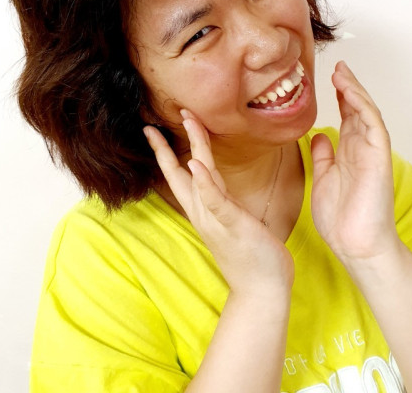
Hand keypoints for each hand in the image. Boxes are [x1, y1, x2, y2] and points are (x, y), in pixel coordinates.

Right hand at [144, 110, 293, 297]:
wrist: (261, 289)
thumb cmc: (250, 255)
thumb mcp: (230, 221)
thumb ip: (219, 201)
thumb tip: (214, 186)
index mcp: (202, 209)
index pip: (178, 175)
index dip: (164, 152)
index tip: (152, 130)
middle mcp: (202, 212)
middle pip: (178, 173)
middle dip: (164, 147)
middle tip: (150, 123)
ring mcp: (215, 218)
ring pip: (199, 177)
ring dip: (193, 148)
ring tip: (187, 122)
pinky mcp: (233, 224)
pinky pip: (216, 201)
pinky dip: (204, 183)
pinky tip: (196, 165)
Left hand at [311, 61, 398, 262]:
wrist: (355, 244)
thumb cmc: (340, 218)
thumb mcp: (324, 178)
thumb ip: (323, 156)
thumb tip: (319, 137)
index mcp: (349, 153)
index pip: (346, 118)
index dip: (340, 97)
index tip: (329, 80)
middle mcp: (362, 148)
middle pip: (357, 109)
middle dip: (348, 87)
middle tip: (337, 68)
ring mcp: (372, 151)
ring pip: (366, 112)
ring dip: (354, 90)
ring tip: (341, 72)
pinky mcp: (378, 157)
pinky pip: (372, 124)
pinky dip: (362, 105)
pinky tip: (349, 90)